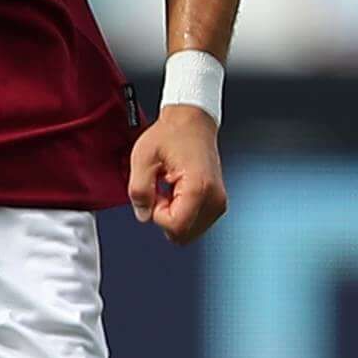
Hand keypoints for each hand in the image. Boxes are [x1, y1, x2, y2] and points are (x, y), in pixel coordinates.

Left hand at [127, 104, 225, 243]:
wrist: (192, 122)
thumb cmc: (172, 134)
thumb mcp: (143, 157)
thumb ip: (139, 190)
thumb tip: (143, 214)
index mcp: (199, 188)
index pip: (175, 227)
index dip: (157, 214)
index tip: (157, 192)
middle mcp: (214, 199)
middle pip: (183, 234)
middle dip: (165, 217)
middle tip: (162, 191)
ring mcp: (218, 202)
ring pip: (188, 232)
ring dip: (173, 216)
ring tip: (171, 188)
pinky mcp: (217, 203)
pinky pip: (194, 222)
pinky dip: (182, 212)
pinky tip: (178, 191)